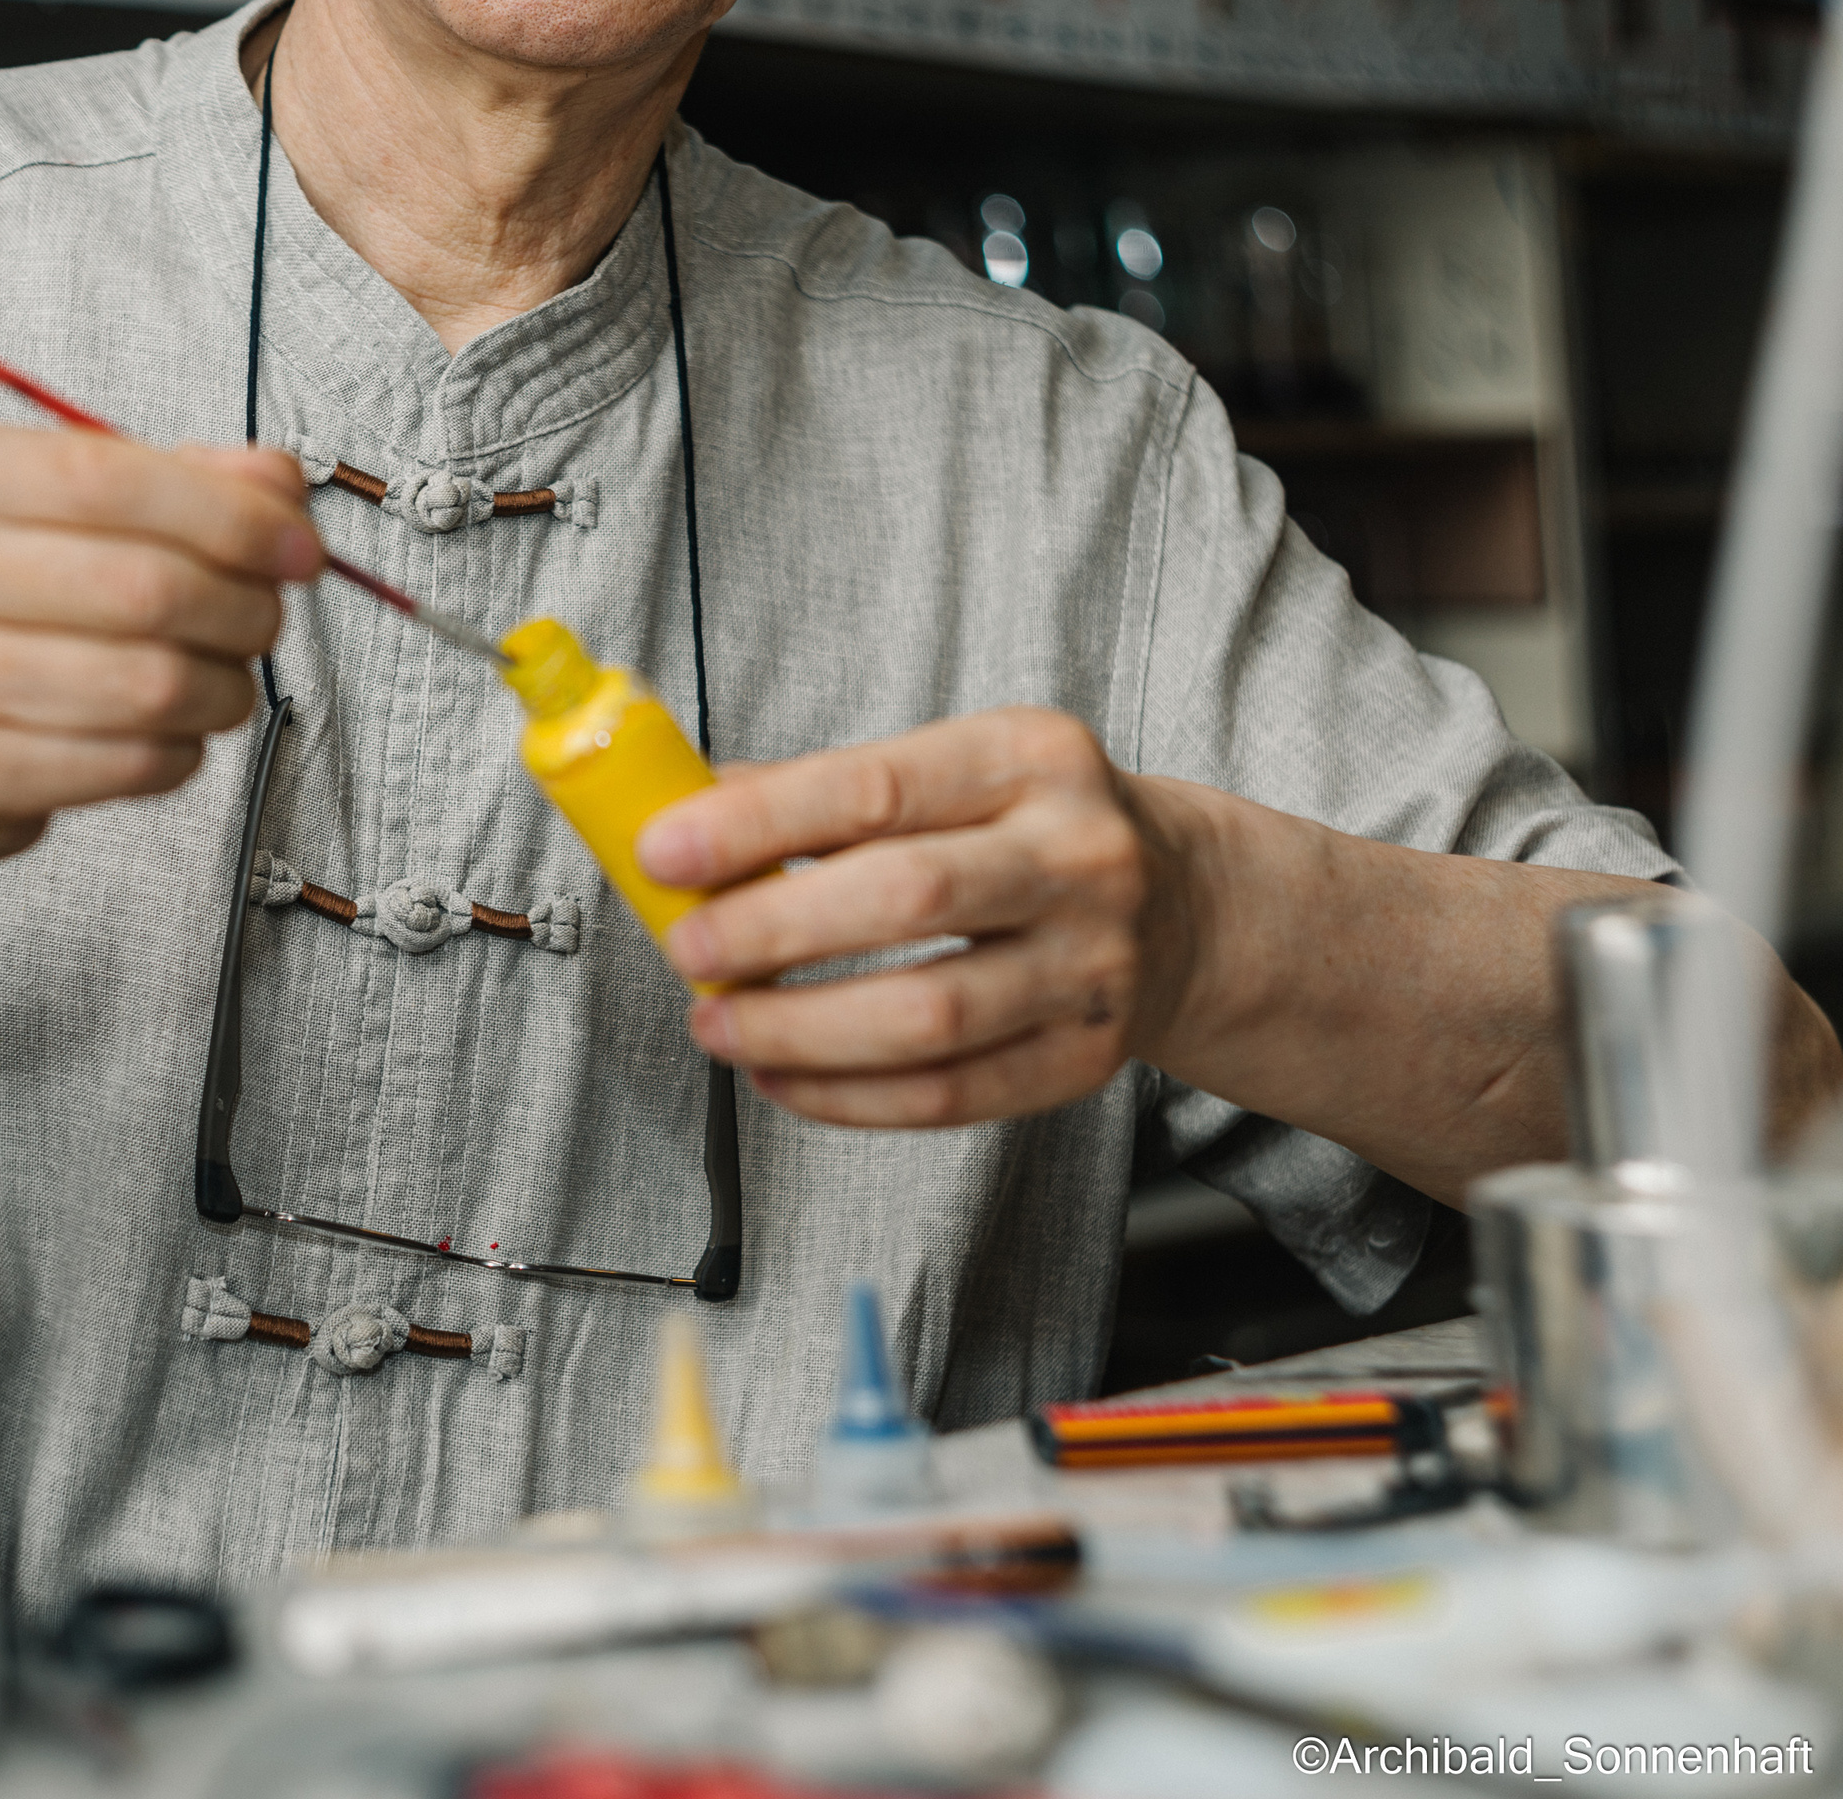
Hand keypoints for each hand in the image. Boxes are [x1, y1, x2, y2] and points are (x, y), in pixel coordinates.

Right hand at [0, 424, 324, 875]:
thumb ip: (178, 480)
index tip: (299, 547)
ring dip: (224, 687)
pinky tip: (169, 733)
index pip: (110, 476)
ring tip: (225, 682)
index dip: (230, 515)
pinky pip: (125, 761)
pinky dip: (179, 750)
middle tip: (266, 619)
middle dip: (243, 606)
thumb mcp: (64, 511)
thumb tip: (282, 483)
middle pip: (142, 583)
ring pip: (148, 681)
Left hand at [633, 708, 1193, 1129]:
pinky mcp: (1088, 1059)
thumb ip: (826, 788)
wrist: (1186, 904)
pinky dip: (849, 1096)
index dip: (758, 822)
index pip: (877, 786)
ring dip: (799, 1029)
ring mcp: (1093, 964)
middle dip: (772, 929)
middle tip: (686, 947)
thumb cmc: (1031, 823)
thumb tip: (686, 810)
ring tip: (719, 1023)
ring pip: (928, 1015)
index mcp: (1028, 755)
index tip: (666, 849)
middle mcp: (1077, 854)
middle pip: (906, 899)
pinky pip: (952, 1095)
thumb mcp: (956, 766)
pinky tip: (783, 1076)